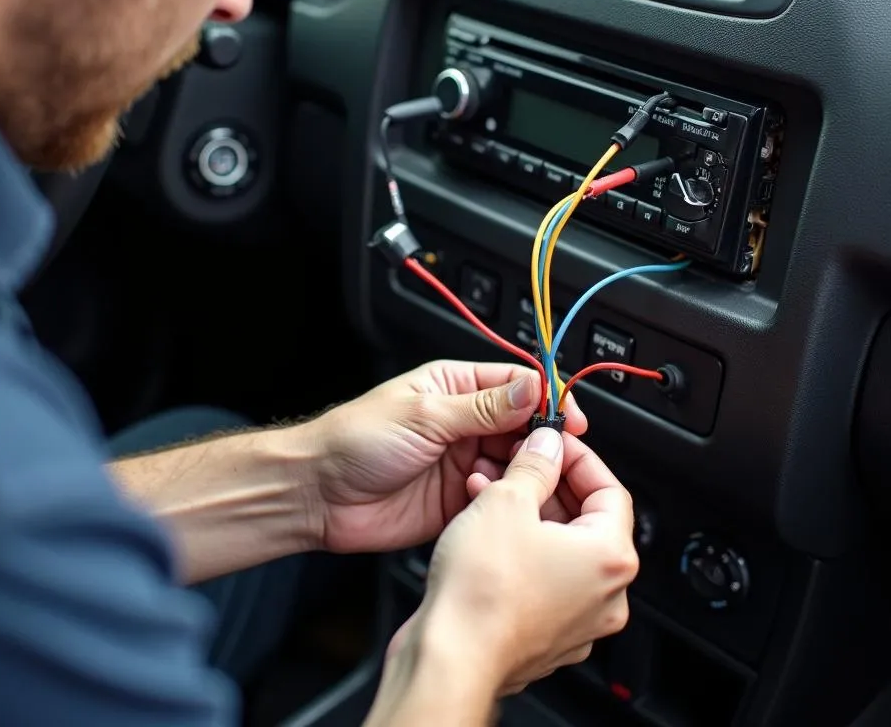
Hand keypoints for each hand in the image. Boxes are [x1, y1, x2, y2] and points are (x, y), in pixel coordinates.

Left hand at [309, 360, 585, 554]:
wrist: (319, 494)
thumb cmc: (355, 440)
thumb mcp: (423, 414)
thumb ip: (481, 407)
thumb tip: (531, 389)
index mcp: (453, 387)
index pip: (514, 384)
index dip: (545, 400)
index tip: (571, 419)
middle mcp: (462, 423)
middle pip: (522, 427)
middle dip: (542, 442)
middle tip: (556, 459)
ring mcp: (461, 462)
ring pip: (515, 465)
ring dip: (525, 474)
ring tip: (528, 483)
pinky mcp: (458, 501)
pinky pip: (497, 499)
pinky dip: (506, 502)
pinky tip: (503, 505)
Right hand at [387, 429, 638, 698]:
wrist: (451, 656)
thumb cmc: (483, 591)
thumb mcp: (507, 500)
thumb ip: (534, 463)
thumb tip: (547, 445)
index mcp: (610, 557)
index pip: (609, 488)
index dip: (576, 456)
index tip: (551, 441)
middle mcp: (606, 595)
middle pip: (587, 519)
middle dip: (547, 484)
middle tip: (519, 462)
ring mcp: (579, 621)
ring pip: (561, 549)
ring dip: (529, 514)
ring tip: (491, 492)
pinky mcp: (549, 637)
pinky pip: (544, 579)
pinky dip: (522, 550)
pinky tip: (486, 532)